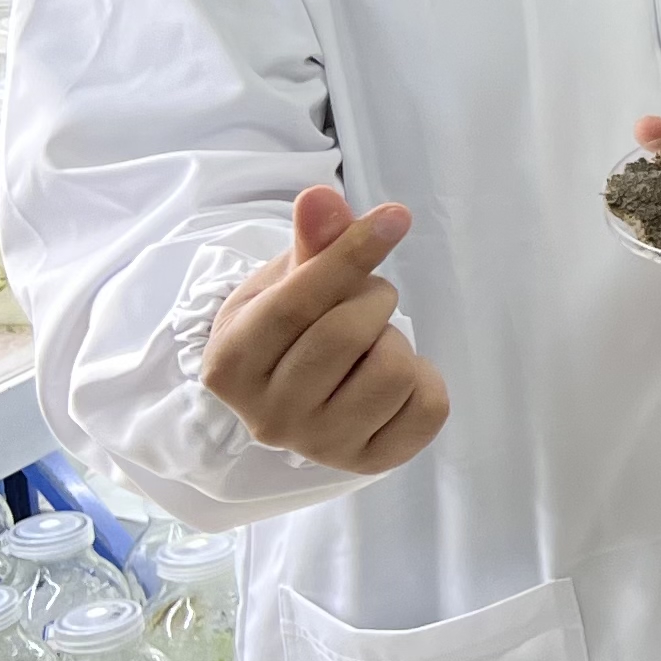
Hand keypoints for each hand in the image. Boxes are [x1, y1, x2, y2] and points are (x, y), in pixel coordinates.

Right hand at [204, 188, 448, 474]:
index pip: (298, 304)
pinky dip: (424, 379)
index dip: (351, 254)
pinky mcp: (369, 463)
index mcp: (232, 365)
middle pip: (347, 335)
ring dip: (395, 340)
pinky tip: (393, 378)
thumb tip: (321, 197)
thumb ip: (309, 243)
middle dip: (372, 298)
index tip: (395, 217)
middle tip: (365, 300)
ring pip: (393, 371)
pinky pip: (429, 408)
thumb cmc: (286, 328)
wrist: (290, 396)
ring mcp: (320, 447)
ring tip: (371, 343)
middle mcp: (269, 417)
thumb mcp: (283, 282)